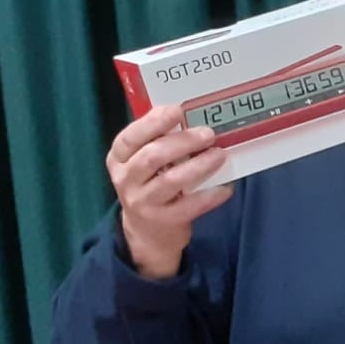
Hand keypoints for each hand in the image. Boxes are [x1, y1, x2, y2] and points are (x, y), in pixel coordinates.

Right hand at [106, 104, 232, 277]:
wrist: (148, 233)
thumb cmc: (150, 186)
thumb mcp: (142, 163)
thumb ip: (157, 141)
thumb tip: (189, 117)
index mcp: (119, 159)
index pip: (129, 138)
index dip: (152, 123)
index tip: (177, 110)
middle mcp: (126, 180)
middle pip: (152, 157)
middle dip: (182, 142)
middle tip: (208, 134)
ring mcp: (143, 202)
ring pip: (172, 180)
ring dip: (199, 165)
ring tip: (219, 155)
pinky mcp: (164, 220)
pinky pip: (191, 205)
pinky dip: (210, 194)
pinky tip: (225, 186)